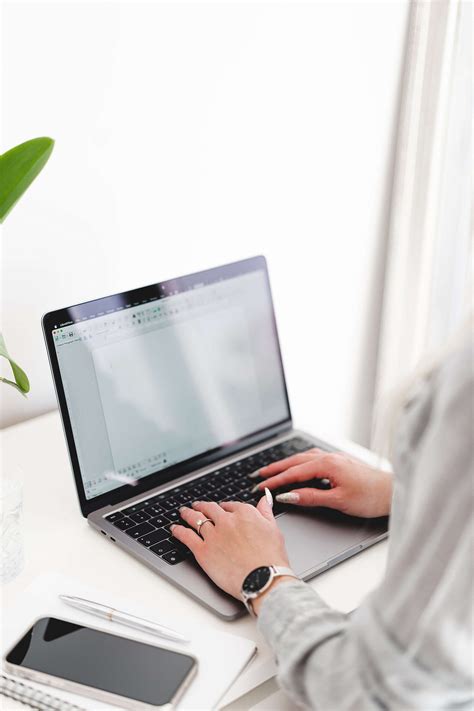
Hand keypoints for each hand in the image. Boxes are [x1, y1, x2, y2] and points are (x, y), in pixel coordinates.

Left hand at [170, 496, 289, 599]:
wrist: (263, 579)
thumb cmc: (271, 558)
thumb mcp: (274, 529)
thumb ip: (266, 512)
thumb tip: (265, 499)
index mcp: (244, 514)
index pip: (230, 505)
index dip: (224, 507)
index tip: (221, 509)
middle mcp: (227, 521)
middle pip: (210, 509)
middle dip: (203, 506)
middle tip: (198, 506)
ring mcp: (213, 535)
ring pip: (196, 519)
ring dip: (188, 514)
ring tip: (183, 512)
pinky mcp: (203, 551)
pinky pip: (186, 536)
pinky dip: (178, 531)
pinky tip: (174, 529)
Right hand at [252, 449, 391, 517]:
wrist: (392, 492)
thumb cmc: (370, 497)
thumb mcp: (337, 501)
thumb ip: (310, 497)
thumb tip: (288, 496)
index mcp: (327, 464)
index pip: (293, 473)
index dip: (275, 481)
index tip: (260, 487)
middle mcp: (329, 457)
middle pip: (295, 461)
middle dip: (274, 468)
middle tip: (258, 475)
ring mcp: (334, 457)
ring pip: (303, 458)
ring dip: (286, 464)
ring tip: (272, 470)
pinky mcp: (339, 461)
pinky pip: (312, 458)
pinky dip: (299, 462)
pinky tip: (297, 466)